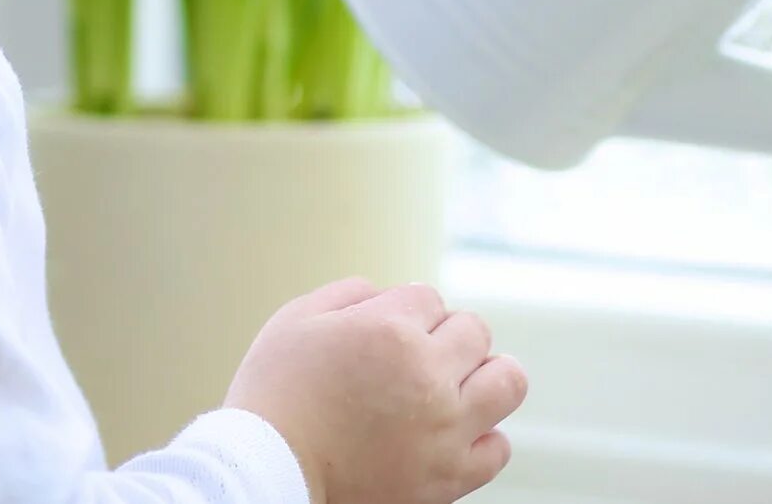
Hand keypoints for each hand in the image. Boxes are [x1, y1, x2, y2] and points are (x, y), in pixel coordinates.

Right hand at [223, 277, 528, 503]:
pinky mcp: (448, 478)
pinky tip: (450, 433)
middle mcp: (427, 376)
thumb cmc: (273, 399)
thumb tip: (389, 292)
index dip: (402, 313)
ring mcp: (444, 430)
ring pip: (508, 381)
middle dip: (444, 337)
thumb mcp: (296, 320)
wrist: (264, 478)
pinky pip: (498, 448)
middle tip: (411, 362)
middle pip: (475, 331)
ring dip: (484, 376)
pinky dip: (482, 437)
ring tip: (455, 387)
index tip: (375, 339)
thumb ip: (350, 293)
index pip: (429, 297)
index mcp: (390, 330)